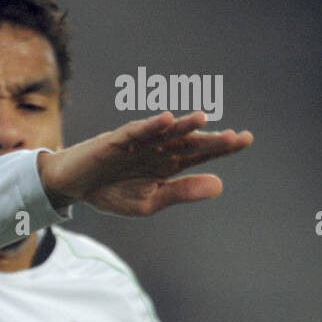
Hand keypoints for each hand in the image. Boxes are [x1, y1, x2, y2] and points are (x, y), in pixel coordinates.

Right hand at [37, 111, 252, 216]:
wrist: (75, 188)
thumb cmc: (112, 193)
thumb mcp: (151, 201)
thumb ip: (183, 192)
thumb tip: (220, 185)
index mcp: (168, 164)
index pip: (200, 153)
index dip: (222, 147)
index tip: (245, 140)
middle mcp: (158, 148)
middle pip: (189, 141)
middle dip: (211, 139)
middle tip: (236, 137)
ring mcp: (139, 142)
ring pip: (167, 132)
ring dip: (184, 126)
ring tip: (203, 119)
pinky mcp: (118, 140)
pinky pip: (137, 131)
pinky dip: (152, 125)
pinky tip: (168, 120)